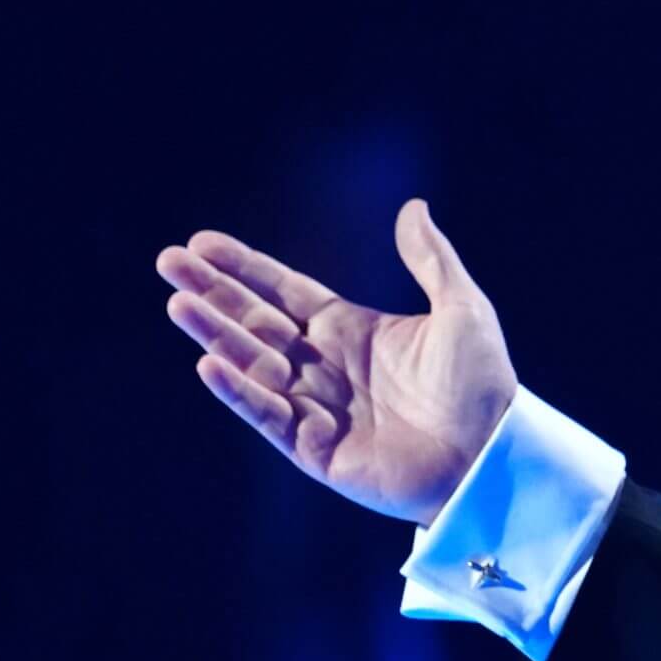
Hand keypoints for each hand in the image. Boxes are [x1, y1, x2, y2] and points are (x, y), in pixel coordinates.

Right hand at [155, 199, 516, 526]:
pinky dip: (239, 390)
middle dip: (212, 293)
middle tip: (167, 262)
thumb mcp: (461, 308)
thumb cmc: (483, 383)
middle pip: (255, 322)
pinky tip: (209, 362)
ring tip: (177, 302)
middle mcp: (324, 365)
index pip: (284, 293)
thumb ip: (430, 260)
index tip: (202, 243)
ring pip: (252, 364)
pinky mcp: (314, 449)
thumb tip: (412, 206)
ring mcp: (315, 407)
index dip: (244, 268)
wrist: (493, 453)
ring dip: (214, 334)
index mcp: (351, 330)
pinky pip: (267, 415)